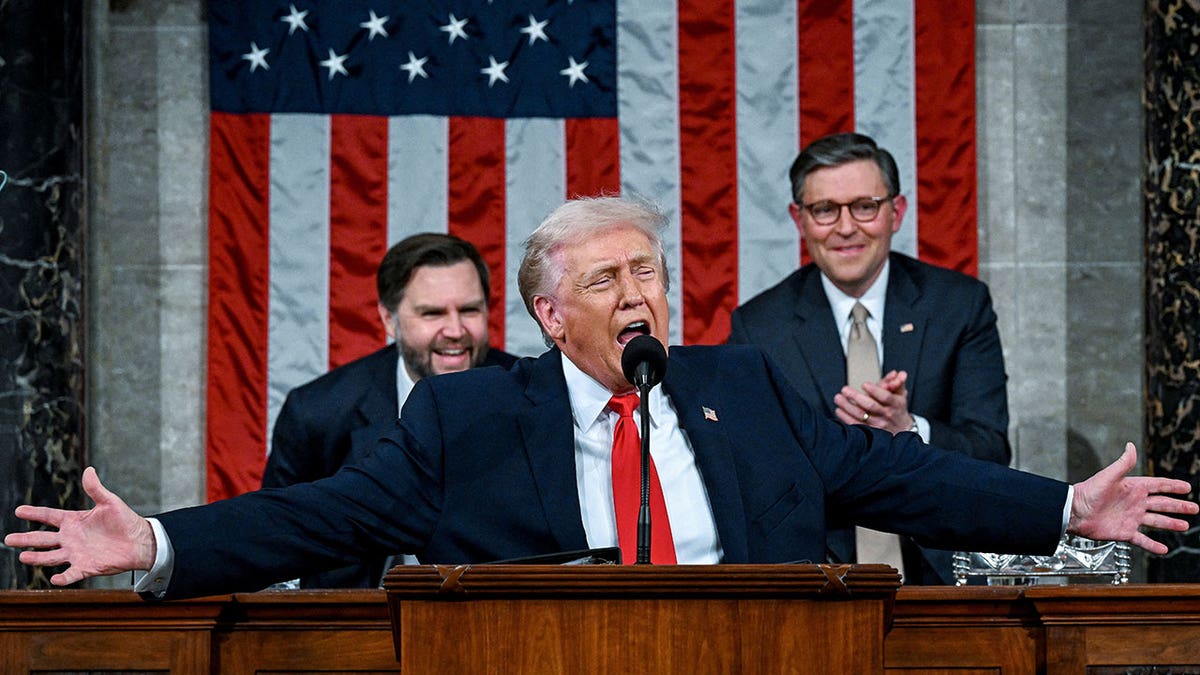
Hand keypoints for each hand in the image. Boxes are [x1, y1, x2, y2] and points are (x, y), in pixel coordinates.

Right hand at [4, 467, 155, 585]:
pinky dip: (63, 577)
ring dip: (38, 557)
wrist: (140, 541)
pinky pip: (72, 573)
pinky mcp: (87, 567)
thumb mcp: (109, 502)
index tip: (18, 510)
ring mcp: (76, 553)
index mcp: (74, 521)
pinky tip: (54, 578)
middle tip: (8, 539)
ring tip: (23, 556)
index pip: (49, 516)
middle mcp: (71, 538)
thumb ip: (96, 489)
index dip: (34, 513)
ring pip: (51, 556)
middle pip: (43, 538)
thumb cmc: (125, 520)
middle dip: (25, 538)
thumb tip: (89, 470)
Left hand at [834, 369, 914, 433]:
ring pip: (861, 416)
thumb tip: (896, 373)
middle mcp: (887, 415)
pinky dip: (845, 417)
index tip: (864, 384)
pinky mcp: (870, 432)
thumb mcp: (900, 394)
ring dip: (847, 406)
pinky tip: (839, 410)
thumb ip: (897, 382)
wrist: (901, 428)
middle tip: (845, 389)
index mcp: (895, 404)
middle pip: (870, 406)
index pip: (886, 397)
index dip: (875, 390)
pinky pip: (856, 425)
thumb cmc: (897, 408)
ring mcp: (878, 425)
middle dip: (856, 397)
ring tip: (838, 398)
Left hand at [1068, 442, 1197, 553]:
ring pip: (1156, 521)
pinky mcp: (1125, 532)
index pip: (1158, 486)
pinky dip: (1153, 545)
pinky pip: (1142, 540)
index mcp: (1132, 488)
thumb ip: (1122, 463)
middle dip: (1179, 506)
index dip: (1172, 486)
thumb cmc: (1088, 492)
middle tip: (1194, 508)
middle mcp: (1134, 503)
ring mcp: (1131, 518)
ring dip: (1171, 523)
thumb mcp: (1108, 476)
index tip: (1187, 487)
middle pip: (1162, 504)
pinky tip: (1163, 549)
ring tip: (1185, 526)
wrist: (1074, 512)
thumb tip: (1130, 446)